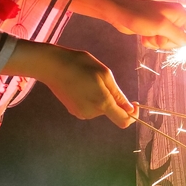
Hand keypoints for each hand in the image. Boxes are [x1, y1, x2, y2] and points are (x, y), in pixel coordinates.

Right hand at [4, 40, 138, 128]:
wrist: (51, 66)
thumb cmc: (80, 64)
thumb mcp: (104, 74)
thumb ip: (118, 94)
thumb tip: (129, 109)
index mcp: (102, 103)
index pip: (124, 121)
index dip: (132, 115)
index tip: (134, 103)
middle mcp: (91, 113)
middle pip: (112, 112)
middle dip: (114, 99)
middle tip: (103, 80)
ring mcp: (81, 113)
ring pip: (101, 109)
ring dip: (102, 97)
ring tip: (90, 80)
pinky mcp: (73, 111)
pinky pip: (91, 107)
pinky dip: (92, 98)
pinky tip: (82, 85)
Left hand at [73, 0, 185, 60]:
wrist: (117, 11)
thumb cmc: (139, 15)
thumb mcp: (162, 26)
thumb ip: (179, 35)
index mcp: (179, 13)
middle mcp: (173, 18)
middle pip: (181, 39)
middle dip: (169, 43)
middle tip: (158, 37)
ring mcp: (162, 23)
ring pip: (168, 42)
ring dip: (158, 43)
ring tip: (148, 36)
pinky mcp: (153, 28)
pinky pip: (158, 42)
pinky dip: (151, 42)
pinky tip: (143, 37)